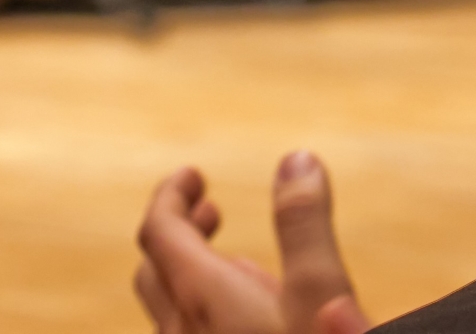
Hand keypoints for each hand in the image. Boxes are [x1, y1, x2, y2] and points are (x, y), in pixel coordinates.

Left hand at [136, 151, 370, 333]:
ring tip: (237, 263)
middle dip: (178, 231)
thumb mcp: (321, 295)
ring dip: (191, 273)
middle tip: (210, 209)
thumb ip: (305, 226)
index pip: (158, 231)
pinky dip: (203, 308)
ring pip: (170, 311)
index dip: (171, 194)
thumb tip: (296, 158)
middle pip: (155, 270)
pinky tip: (247, 319)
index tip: (193, 174)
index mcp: (201, 297)